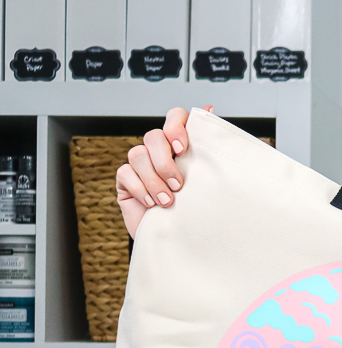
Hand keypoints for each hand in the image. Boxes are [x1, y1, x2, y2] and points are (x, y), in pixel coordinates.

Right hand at [115, 105, 210, 238]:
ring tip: (168, 201)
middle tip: (179, 185)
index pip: (175, 118)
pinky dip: (140, 189)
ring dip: (154, 180)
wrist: (180, 239)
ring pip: (137, 154)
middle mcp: (159, 150)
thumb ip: (206, 148)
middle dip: (164, 161)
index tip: (182, 148)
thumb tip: (211, 109)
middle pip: (153, 136)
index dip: (175, 127)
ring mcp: (140, 164)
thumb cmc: (195, 208)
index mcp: (181, 145)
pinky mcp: (125, 180)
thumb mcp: (206, 180)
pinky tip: (152, 204)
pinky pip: (126, 173)